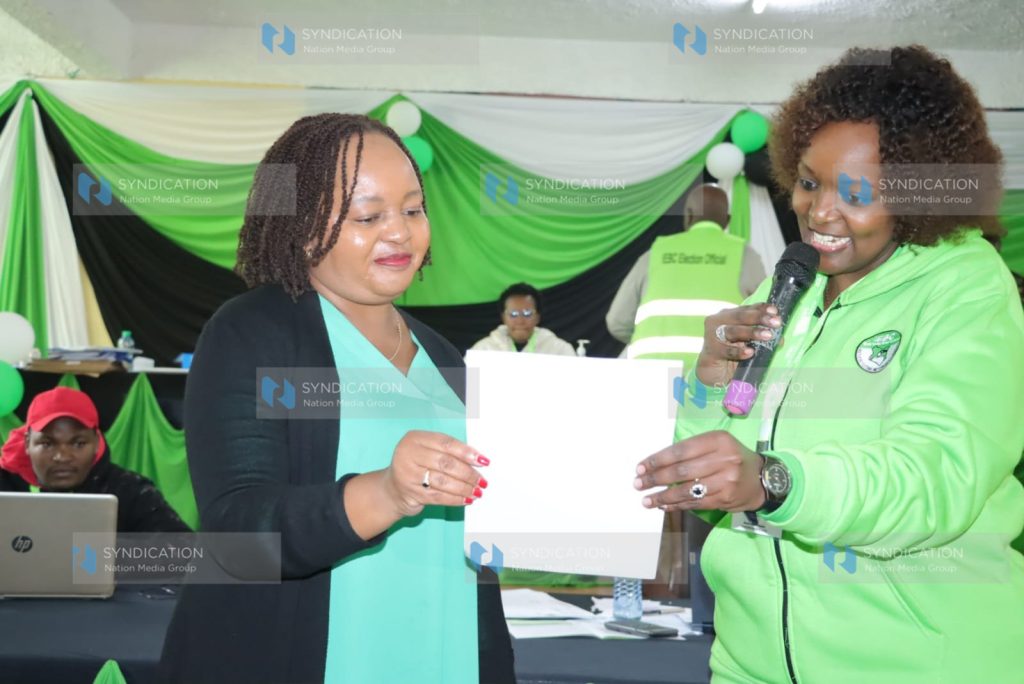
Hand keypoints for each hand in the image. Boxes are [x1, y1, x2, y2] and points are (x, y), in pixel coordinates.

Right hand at [382, 430, 488, 517]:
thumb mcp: (427, 452)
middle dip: (467, 473)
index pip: (445, 443)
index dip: (466, 452)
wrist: (393, 489)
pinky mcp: (410, 494)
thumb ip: (447, 452)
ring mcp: (407, 475)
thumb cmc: (416, 467)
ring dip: (464, 488)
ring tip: (477, 491)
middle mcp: (408, 454)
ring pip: (443, 481)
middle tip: (481, 480)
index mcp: (415, 438)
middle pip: (445, 463)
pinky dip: (455, 499)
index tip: (482, 461)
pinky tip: (466, 499)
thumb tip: (476, 460)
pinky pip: (438, 497)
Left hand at [634, 431, 764, 511]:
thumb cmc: (731, 457)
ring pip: (686, 490)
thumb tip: (657, 464)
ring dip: (662, 497)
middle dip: (655, 478)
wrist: (762, 478)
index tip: (640, 467)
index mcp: (718, 440)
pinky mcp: (725, 499)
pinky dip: (676, 505)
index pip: (680, 450)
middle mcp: (724, 459)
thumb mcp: (716, 444)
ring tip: (646, 500)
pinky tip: (663, 506)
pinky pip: (695, 503)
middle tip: (638, 484)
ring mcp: (726, 481)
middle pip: (681, 470)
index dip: (657, 460)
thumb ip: (691, 450)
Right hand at [696, 303, 781, 387]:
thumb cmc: (732, 353)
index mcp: (729, 315)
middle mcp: (719, 320)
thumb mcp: (748, 342)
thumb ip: (760, 336)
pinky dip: (738, 351)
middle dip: (759, 318)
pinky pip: (727, 350)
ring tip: (767, 335)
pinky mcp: (711, 350)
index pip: (746, 308)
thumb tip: (780, 338)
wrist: (713, 371)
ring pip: (734, 330)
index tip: (775, 311)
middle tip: (776, 323)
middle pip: (740, 316)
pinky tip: (750, 352)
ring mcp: (713, 334)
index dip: (761, 308)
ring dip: (752, 332)